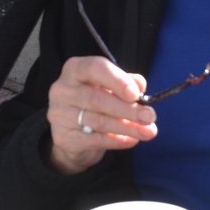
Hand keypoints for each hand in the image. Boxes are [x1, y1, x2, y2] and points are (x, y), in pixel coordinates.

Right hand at [45, 56, 156, 175]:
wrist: (71, 133)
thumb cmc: (94, 102)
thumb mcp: (109, 86)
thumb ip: (125, 82)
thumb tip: (140, 85)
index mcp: (74, 69)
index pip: (94, 68)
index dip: (117, 80)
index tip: (135, 94)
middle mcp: (62, 90)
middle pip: (97, 99)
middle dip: (127, 109)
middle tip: (149, 116)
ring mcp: (59, 115)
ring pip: (98, 121)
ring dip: (127, 127)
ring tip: (148, 131)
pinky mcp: (64, 138)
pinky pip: (96, 140)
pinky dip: (118, 140)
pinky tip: (132, 140)